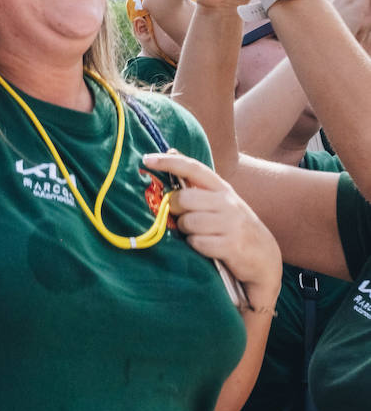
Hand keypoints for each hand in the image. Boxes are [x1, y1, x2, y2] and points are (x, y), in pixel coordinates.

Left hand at [141, 150, 282, 308]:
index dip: (169, 162)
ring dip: (186, 231)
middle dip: (175, 210)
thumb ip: (196, 184)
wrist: (265, 258)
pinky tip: (207, 247)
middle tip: (182, 218)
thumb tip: (171, 152)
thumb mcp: (220, 202)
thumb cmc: (233, 226)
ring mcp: (232, 224)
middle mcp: (228, 202)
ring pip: (188, 222)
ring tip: (199, 235)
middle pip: (183, 199)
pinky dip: (197, 246)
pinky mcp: (232, 246)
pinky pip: (198, 243)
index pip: (193, 168)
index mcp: (222, 189)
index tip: (146, 159)